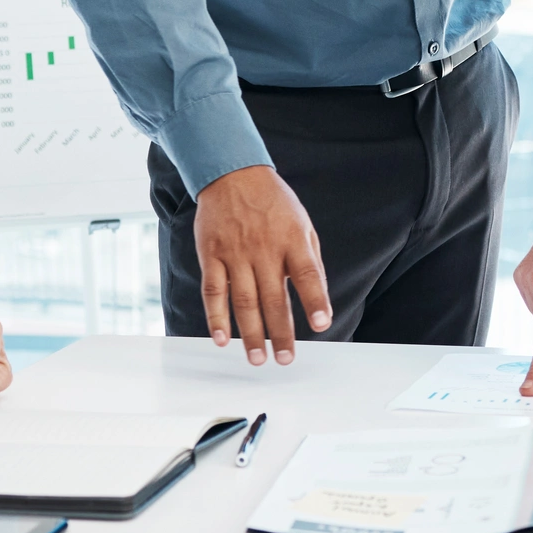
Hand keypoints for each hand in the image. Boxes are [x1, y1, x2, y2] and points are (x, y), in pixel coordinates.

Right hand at [195, 164, 331, 365]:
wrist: (232, 173)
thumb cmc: (272, 202)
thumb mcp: (302, 223)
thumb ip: (310, 260)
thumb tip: (319, 297)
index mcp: (292, 239)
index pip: (307, 275)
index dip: (315, 301)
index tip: (321, 325)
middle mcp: (264, 248)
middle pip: (274, 298)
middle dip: (281, 333)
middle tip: (285, 359)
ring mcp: (235, 252)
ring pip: (244, 301)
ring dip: (252, 334)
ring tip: (258, 359)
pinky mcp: (211, 255)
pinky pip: (214, 291)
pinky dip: (216, 318)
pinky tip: (223, 339)